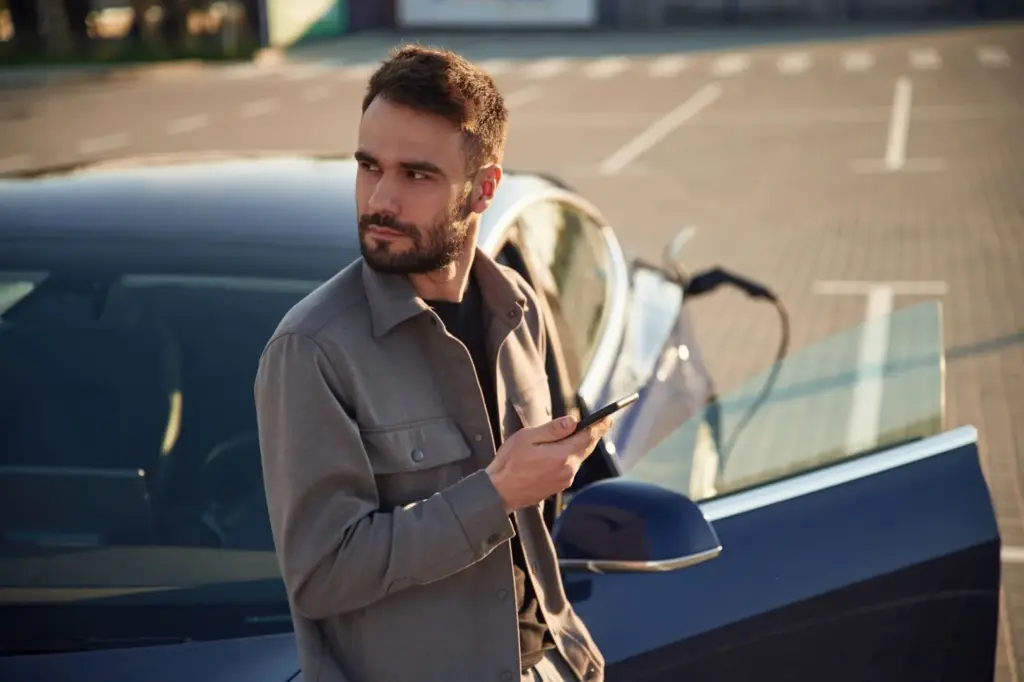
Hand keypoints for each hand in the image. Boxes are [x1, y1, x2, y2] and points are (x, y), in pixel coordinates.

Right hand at [485, 414, 613, 513]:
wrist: (499, 492)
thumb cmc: (510, 463)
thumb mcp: (528, 437)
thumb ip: (553, 430)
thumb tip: (573, 421)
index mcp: (562, 456)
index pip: (587, 437)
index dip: (599, 426)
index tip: (607, 417)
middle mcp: (568, 470)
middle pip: (586, 448)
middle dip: (594, 434)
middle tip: (603, 422)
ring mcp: (564, 480)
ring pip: (578, 458)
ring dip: (581, 445)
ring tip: (582, 433)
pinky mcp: (558, 485)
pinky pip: (570, 467)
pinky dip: (571, 455)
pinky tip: (564, 450)